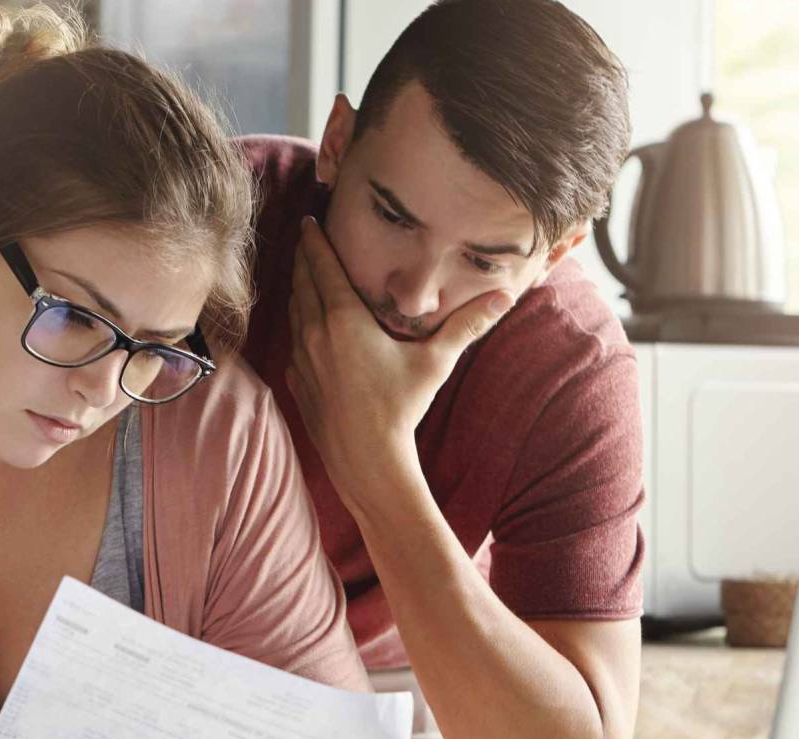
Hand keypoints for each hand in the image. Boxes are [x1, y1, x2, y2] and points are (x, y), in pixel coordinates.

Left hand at [285, 217, 510, 493]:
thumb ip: (467, 326)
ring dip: (298, 289)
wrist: (366, 460)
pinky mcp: (296, 380)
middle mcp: (315, 333)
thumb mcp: (436, 362)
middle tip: (305, 238)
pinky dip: (298, 324)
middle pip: (302, 283)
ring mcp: (301, 358)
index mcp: (343, 319)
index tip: (308, 220)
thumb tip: (505, 298)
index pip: (322, 266)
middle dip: (303, 258)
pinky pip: (293, 341)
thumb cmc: (401, 408)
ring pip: (294, 311)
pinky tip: (306, 326)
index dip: (314, 240)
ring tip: (305, 274)